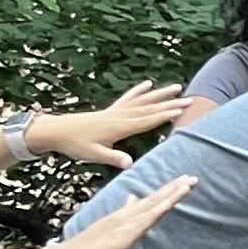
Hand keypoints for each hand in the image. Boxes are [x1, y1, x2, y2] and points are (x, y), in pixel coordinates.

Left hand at [29, 84, 203, 166]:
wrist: (57, 130)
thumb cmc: (76, 144)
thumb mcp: (94, 154)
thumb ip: (113, 157)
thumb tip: (129, 163)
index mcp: (119, 127)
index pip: (147, 120)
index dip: (165, 115)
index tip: (182, 110)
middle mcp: (120, 116)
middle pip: (150, 108)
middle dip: (170, 103)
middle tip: (190, 99)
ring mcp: (116, 111)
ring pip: (143, 100)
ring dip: (160, 94)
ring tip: (177, 87)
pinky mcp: (110, 110)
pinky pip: (128, 98)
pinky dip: (139, 91)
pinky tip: (148, 84)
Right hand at [45, 175, 197, 248]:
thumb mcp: (105, 235)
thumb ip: (117, 222)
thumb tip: (130, 206)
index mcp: (121, 217)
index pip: (147, 203)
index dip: (164, 194)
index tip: (179, 184)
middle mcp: (125, 216)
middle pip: (154, 200)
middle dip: (173, 189)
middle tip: (191, 177)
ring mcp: (126, 223)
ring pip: (154, 205)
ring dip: (172, 193)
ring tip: (189, 182)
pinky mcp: (126, 233)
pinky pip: (147, 218)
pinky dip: (161, 208)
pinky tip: (173, 200)